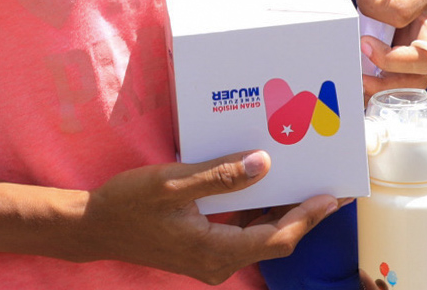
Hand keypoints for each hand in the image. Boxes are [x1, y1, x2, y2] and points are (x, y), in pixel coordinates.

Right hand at [81, 150, 335, 283]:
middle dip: (302, 214)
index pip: (276, 238)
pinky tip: (263, 188)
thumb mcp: (171, 183)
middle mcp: (216, 263)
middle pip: (273, 240)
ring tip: (303, 180)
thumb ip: (219, 176)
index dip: (307, 218)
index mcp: (213, 250)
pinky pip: (241, 235)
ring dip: (281, 212)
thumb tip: (264, 164)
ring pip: (258, 238)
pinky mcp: (202, 251)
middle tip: (327, 186)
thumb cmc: (128, 203)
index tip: (332, 197)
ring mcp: (209, 260)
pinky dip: (257, 214)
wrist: (94, 228)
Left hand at [310, 0, 426, 95]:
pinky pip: (416, 69)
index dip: (373, 8)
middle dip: (390, 63)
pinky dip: (395, 79)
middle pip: (426, 56)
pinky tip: (369, 77)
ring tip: (360, 78)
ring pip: (425, 71)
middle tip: (360, 50)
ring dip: (392, 81)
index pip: (402, 9)